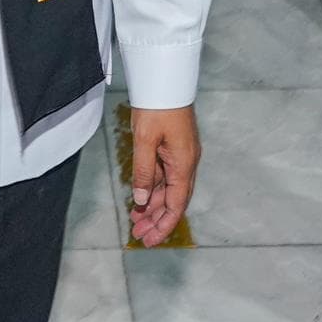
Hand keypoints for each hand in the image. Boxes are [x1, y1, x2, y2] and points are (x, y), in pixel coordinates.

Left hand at [125, 106, 199, 245]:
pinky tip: (139, 199)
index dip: (164, 225)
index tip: (151, 241)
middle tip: (138, 235)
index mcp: (184, 165)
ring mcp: (180, 156)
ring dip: (152, 206)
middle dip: (156, 220)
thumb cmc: (157, 107)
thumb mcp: (145, 141)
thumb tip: (141, 200)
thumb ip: (143, 172)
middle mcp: (186, 164)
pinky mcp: (172, 149)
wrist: (165, 80)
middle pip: (173, 201)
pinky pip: (163, 176)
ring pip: (167, 189)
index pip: (176, 205)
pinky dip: (151, 189)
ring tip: (135, 221)